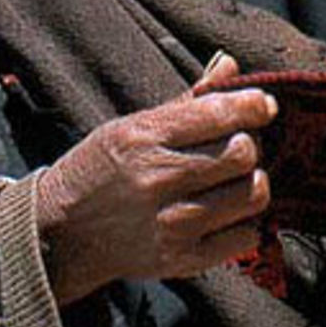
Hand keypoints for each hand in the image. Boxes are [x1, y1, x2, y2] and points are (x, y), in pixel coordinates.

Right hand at [35, 55, 276, 305]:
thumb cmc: (100, 171)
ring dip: (250, 182)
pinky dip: (244, 221)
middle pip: (243, 154)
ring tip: (231, 180)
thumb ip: (185, 101)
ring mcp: (172, 224)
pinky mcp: (183, 260)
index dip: (253, 105)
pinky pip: (246, 236)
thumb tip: (229, 65)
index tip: (261, 105)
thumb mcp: (130, 126)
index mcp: (144, 138)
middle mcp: (158, 180)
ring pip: (252, 194)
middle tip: (236, 146)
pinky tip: (224, 212)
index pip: (219, 114)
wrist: (64, 234)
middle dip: (249, 144)